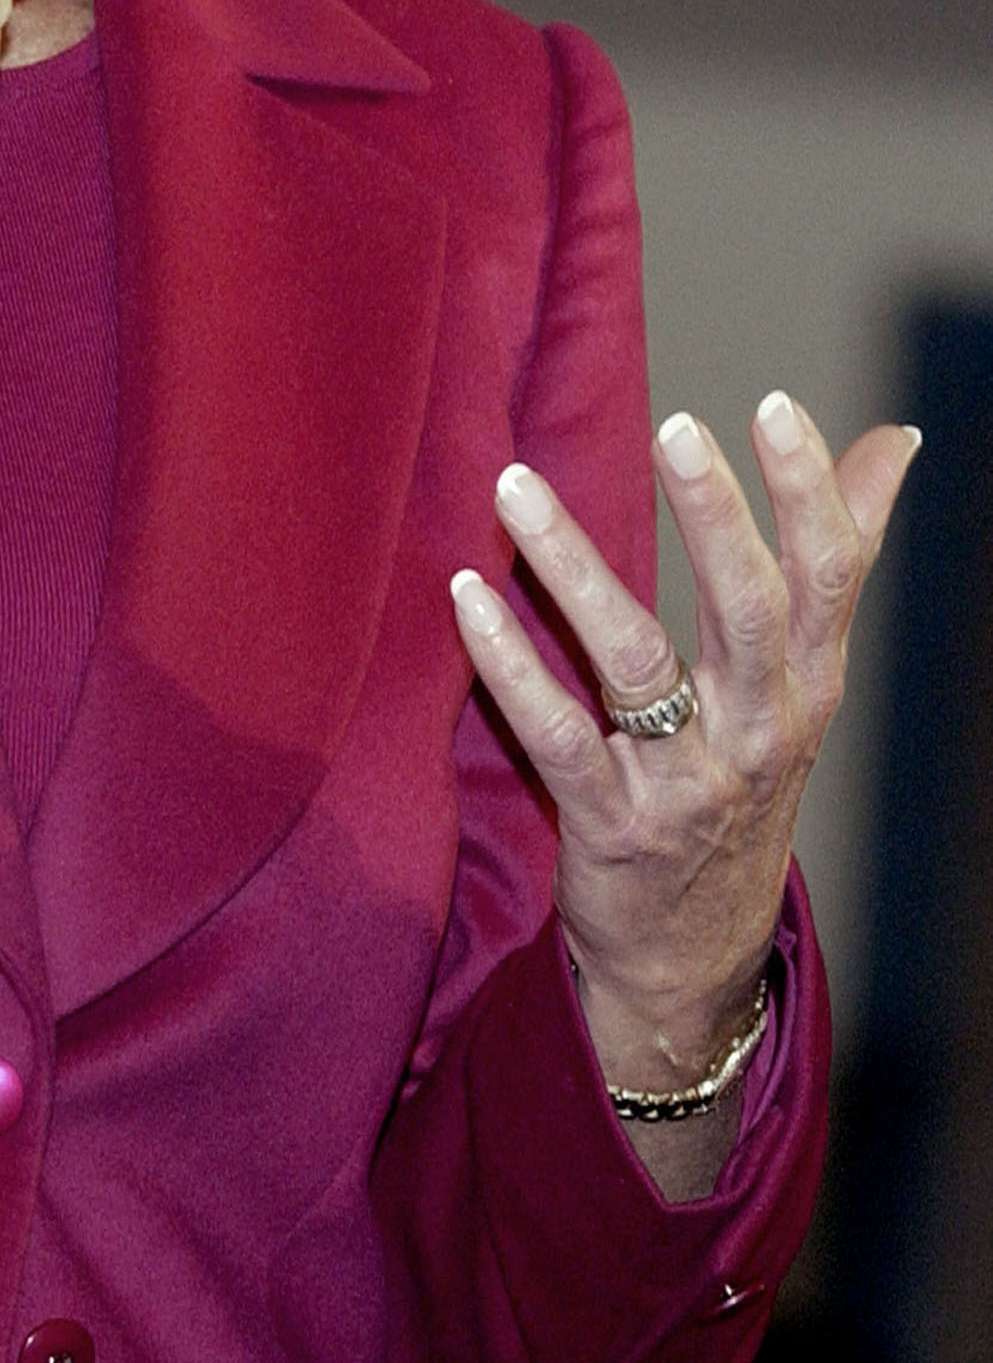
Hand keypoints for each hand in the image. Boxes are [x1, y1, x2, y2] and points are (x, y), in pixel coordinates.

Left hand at [450, 395, 918, 1192]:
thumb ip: (837, 556)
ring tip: (516, 485)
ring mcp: (684, 781)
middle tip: (677, 430)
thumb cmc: (743, 784)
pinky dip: (506, 663)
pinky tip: (469, 596)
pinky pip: (554, 733)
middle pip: (750, 611)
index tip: (772, 405)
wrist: (693, 957)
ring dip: (572, 567)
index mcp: (808, 686)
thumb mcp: (802, 683)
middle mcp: (759, 730)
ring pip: (634, 661)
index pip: (828, 578)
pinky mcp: (609, 822)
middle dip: (718, 518)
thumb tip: (892, 442)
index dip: (808, 492)